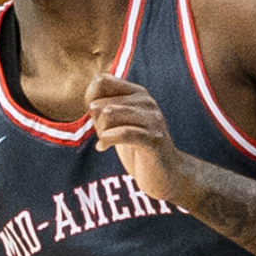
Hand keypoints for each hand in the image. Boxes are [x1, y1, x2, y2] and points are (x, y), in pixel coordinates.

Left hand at [85, 75, 189, 205]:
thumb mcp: (117, 124)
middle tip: (103, 136)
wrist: (164, 174)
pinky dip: (107, 140)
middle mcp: (147, 102)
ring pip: (110, 114)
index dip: (91, 99)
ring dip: (101, 131)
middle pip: (102, 102)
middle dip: (96, 122)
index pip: (102, 81)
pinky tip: (102, 148)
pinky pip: (123, 133)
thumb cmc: (137, 148)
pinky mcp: (154, 139)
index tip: (96, 118)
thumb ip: (101, 107)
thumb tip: (92, 93)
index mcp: (138, 93)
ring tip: (104, 141)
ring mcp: (153, 119)